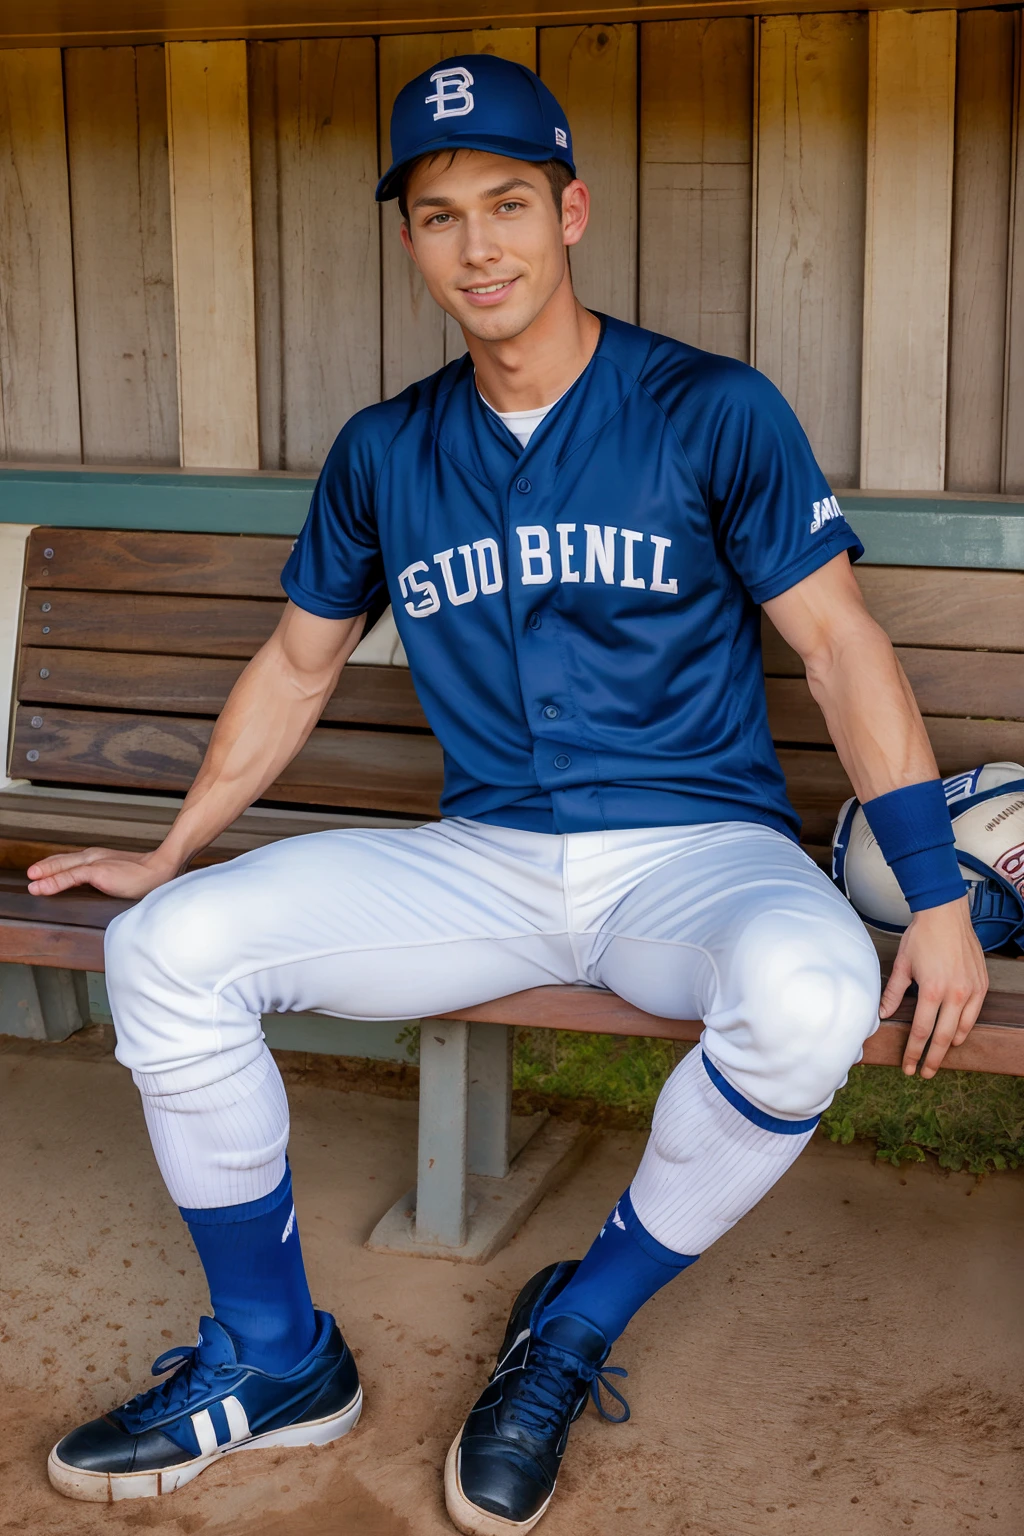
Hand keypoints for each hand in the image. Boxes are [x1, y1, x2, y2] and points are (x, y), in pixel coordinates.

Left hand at [26, 846, 180, 900]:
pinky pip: (70, 876)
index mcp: (98, 858)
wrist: (161, 870)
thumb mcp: (119, 878)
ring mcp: (94, 863)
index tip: (39, 873)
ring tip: (31, 880)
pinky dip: (53, 881)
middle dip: (44, 867)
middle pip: (62, 861)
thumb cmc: (145, 876)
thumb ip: (105, 881)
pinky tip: (41, 886)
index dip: (52, 866)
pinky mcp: (97, 871)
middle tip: (30, 874)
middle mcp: (93, 857)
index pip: (69, 861)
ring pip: (62, 867)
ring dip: (44, 873)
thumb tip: (99, 889)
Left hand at [879, 897, 988, 1076]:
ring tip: (938, 1056)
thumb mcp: (902, 965)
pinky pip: (974, 1014)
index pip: (922, 1031)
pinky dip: (964, 1028)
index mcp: (932, 990)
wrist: (946, 915)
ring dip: (949, 1046)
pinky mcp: (981, 985)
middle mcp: (954, 994)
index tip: (908, 1066)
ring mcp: (971, 990)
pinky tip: (955, 1035)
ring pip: (961, 1029)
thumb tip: (883, 1014)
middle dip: (932, 1059)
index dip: (914, 1052)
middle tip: (924, 1074)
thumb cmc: (922, 937)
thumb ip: (893, 993)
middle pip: (942, 1038)